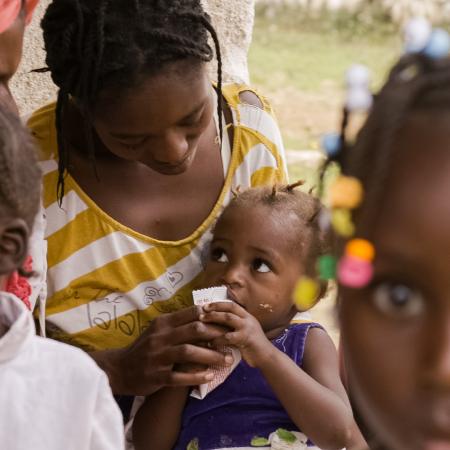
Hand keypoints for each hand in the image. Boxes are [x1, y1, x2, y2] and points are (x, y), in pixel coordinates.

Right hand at [94, 306, 231, 395]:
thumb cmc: (145, 347)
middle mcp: (161, 337)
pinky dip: (196, 377)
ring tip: (227, 360)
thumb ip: (178, 324)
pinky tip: (209, 377)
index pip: (192, 313)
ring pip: (189, 352)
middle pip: (194, 330)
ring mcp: (158, 356)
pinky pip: (180, 376)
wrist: (120, 369)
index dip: (212, 317)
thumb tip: (205, 317)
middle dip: (217, 335)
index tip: (226, 322)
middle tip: (232, 341)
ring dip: (211, 356)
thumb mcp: (158, 330)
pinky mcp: (157, 376)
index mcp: (164, 323)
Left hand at [200, 301, 272, 367]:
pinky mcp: (246, 339)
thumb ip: (234, 327)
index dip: (218, 303)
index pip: (232, 304)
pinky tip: (210, 343)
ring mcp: (247, 328)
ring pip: (228, 318)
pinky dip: (217, 339)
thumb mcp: (245, 332)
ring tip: (201, 321)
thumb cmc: (253, 347)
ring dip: (213, 318)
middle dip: (214, 307)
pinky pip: (228, 336)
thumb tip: (215, 325)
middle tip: (201, 310)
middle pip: (229, 308)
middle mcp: (248, 319)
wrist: (268, 358)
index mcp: (247, 316)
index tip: (206, 304)